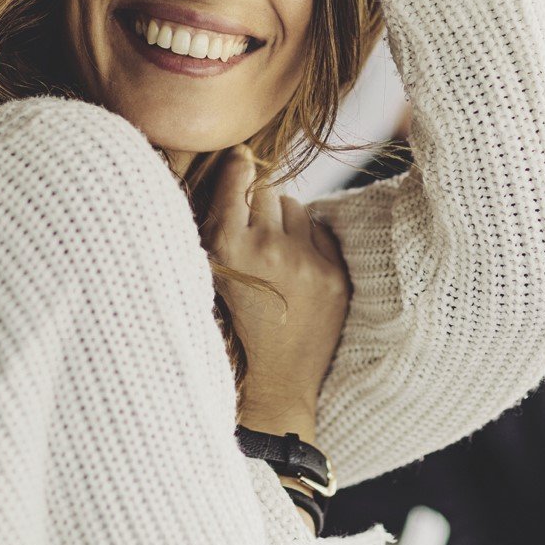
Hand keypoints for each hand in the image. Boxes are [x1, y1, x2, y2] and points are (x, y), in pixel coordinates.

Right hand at [204, 147, 350, 438]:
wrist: (272, 387)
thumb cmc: (230, 329)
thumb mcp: (209, 275)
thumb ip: (218, 225)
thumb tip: (239, 166)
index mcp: (227, 249)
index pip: (235, 184)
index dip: (236, 168)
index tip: (239, 158)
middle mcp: (267, 250)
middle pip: (266, 191)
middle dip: (259, 202)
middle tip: (254, 228)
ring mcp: (305, 262)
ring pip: (295, 206)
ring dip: (285, 221)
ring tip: (275, 255)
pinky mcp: (334, 275)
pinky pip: (320, 230)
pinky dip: (309, 241)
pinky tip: (296, 268)